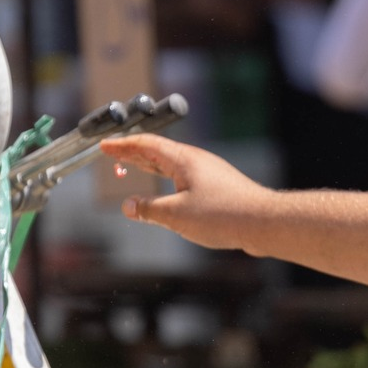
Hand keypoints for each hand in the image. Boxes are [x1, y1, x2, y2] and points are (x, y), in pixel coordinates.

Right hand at [103, 135, 275, 252]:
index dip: (123, 146)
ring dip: (149, 165)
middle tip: (112, 153)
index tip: (104, 146)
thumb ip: (148, 210)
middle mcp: (195, 161)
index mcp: (183, 160)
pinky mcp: (217, 186)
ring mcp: (208, 172)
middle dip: (133, 152)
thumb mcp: (177, 215)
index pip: (146, 146)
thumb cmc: (223, 215)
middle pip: (157, 151)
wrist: (264, 222)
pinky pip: (183, 176)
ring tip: (133, 165)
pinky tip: (165, 189)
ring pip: (171, 164)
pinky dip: (166, 178)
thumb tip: (128, 206)